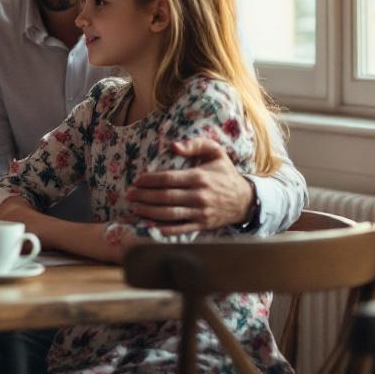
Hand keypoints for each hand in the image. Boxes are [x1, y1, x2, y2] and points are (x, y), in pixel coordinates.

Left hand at [127, 137, 254, 235]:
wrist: (245, 199)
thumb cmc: (225, 173)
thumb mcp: (215, 152)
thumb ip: (195, 144)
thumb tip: (174, 146)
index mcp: (199, 177)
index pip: (168, 179)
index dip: (150, 180)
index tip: (137, 180)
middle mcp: (199, 196)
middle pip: (165, 197)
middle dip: (144, 196)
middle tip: (129, 195)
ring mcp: (200, 213)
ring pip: (170, 213)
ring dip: (149, 212)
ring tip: (134, 208)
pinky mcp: (202, 225)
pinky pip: (180, 228)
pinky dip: (164, 229)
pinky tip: (150, 226)